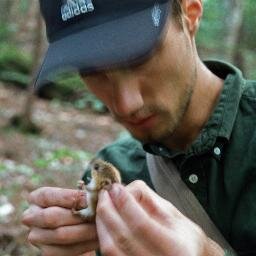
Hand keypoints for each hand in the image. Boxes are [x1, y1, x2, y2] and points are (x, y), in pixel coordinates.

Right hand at [22, 187, 98, 255]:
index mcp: (36, 198)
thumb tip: (95, 193)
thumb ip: (79, 195)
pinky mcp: (47, 252)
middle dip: (78, 215)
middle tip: (98, 212)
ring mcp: (36, 236)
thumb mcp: (73, 195)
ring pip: (61, 235)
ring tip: (102, 225)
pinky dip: (85, 244)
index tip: (88, 198)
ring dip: (85, 230)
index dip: (69, 197)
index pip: (48, 196)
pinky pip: (66, 250)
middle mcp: (31, 217)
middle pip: (53, 217)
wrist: (72, 223)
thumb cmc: (75, 204)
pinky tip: (98, 238)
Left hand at [96, 181, 223, 255]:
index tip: (116, 188)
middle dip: (108, 210)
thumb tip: (122, 190)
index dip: (125, 203)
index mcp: (176, 249)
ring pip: (110, 248)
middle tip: (104, 193)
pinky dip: (102, 235)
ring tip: (102, 203)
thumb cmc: (184, 236)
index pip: (142, 224)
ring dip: (102, 222)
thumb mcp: (174, 214)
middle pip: (122, 237)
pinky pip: (109, 254)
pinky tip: (104, 220)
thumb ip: (149, 201)